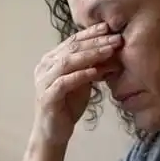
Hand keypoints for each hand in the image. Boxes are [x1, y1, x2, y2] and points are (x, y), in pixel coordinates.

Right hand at [33, 23, 122, 143]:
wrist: (53, 133)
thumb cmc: (67, 106)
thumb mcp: (83, 82)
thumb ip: (92, 66)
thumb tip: (113, 51)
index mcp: (51, 60)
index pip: (72, 41)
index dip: (91, 33)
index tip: (110, 27)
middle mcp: (45, 67)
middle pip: (71, 48)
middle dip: (95, 42)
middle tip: (116, 38)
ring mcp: (44, 82)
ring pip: (67, 62)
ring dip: (90, 55)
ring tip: (109, 51)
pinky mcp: (47, 97)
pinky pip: (64, 83)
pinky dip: (80, 76)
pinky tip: (95, 72)